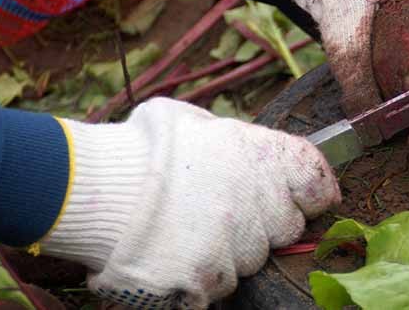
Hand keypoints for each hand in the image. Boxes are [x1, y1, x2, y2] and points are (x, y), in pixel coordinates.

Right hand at [39, 98, 339, 308]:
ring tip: (189, 230)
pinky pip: (219, 286)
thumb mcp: (198, 122)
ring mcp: (234, 243)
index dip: (314, 190)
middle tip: (226, 213)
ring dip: (229, 251)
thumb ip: (238, 140)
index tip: (310, 198)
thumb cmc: (144, 148)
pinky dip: (201, 276)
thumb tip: (256, 152)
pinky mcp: (207, 278)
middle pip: (286, 227)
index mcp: (260, 155)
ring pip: (251, 260)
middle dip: (264, 223)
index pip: (315, 178)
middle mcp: (258, 200)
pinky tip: (176, 254)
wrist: (93, 186)